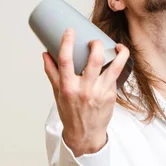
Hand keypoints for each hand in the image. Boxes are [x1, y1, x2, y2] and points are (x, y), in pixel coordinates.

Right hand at [43, 28, 129, 155]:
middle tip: (95, 41)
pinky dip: (119, 65)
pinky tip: (118, 60)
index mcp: (68, 87)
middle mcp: (85, 89)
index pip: (66, 60)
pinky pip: (117, 76)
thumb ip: (52, 72)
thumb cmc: (70, 113)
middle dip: (97, 44)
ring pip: (115, 67)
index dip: (67, 42)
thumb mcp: (57, 93)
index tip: (70, 30)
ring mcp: (100, 92)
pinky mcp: (111, 95)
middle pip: (95, 60)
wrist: (85, 134)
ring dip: (119, 52)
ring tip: (117, 46)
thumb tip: (46, 54)